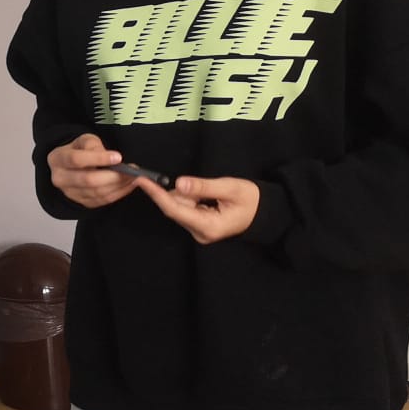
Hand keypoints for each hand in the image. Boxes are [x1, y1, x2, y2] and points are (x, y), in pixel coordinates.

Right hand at [47, 133, 138, 209]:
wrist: (70, 166)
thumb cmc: (79, 151)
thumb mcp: (84, 141)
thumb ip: (94, 146)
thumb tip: (110, 157)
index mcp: (57, 159)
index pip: (77, 160)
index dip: (98, 159)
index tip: (118, 157)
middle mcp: (60, 178)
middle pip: (88, 180)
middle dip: (113, 176)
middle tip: (130, 170)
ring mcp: (70, 193)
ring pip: (97, 192)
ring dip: (119, 185)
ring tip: (133, 177)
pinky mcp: (81, 202)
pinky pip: (102, 201)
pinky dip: (118, 193)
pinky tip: (128, 185)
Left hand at [133, 175, 259, 244]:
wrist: (266, 212)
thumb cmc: (252, 199)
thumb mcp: (229, 188)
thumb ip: (203, 186)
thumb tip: (178, 183)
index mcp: (208, 226)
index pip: (175, 210)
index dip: (157, 195)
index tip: (142, 180)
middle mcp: (200, 233)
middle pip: (174, 209)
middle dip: (170, 192)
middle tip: (167, 177)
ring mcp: (199, 231)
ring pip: (179, 208)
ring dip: (181, 194)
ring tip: (199, 188)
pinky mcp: (199, 226)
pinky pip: (185, 209)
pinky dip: (186, 198)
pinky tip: (196, 192)